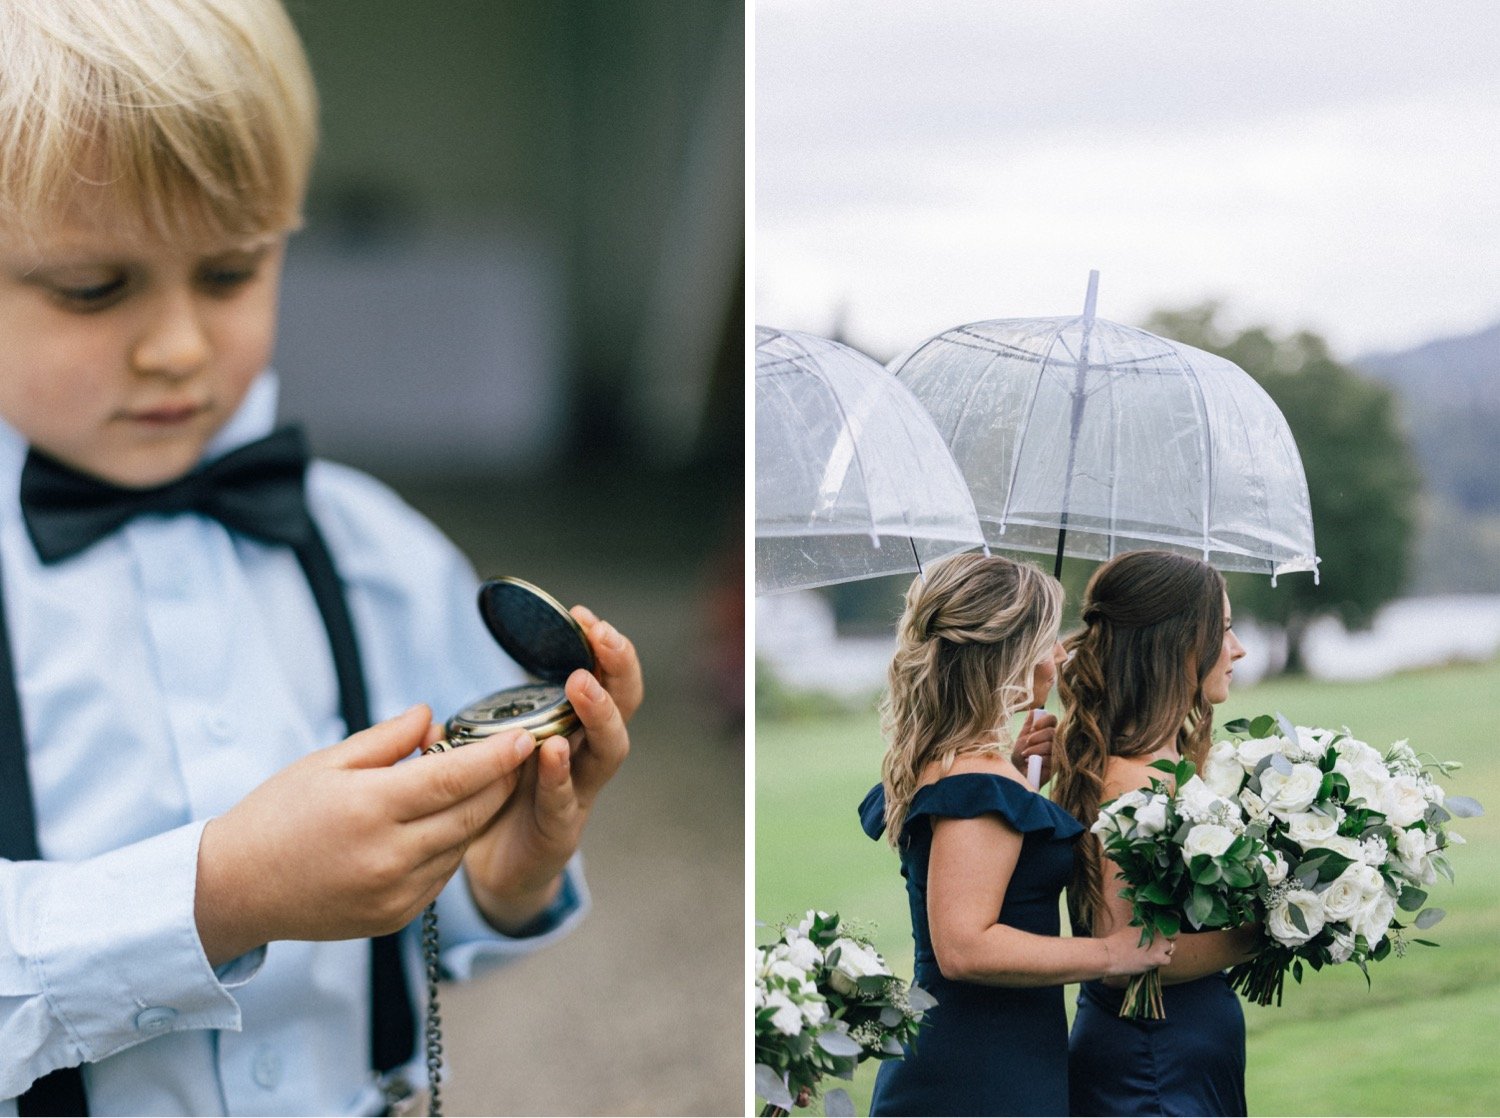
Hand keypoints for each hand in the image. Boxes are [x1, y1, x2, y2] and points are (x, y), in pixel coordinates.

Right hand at [194, 706, 536, 965]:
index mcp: (369, 808)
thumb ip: (387, 740)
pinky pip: (442, 874)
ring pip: (461, 844)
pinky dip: (452, 844)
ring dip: (478, 812)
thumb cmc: (277, 815)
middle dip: (500, 782)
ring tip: (477, 782)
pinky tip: (444, 822)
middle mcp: (388, 856)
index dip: (496, 757)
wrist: (236, 889)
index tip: (526, 736)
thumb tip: (434, 718)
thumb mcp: (326, 763)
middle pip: (470, 813)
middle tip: (514, 753)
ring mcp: (395, 893)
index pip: (454, 778)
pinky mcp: (396, 918)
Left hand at [461, 606, 639, 932]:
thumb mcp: (484, 754)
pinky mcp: (561, 831)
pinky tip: (551, 752)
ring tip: (581, 686)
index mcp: (571, 729)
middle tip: (603, 637)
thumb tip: (427, 713)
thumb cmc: (493, 802)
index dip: (600, 648)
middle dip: (617, 668)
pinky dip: (559, 776)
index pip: (601, 679)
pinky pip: (565, 802)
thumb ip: (470, 731)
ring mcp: (580, 793)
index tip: (585, 616)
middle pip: (622, 706)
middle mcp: (584, 756)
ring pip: (608, 750)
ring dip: (598, 714)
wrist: (492, 870)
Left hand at [1010, 710, 1057, 785]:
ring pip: (1050, 745)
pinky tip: (1031, 762)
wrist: (1018, 774)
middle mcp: (1054, 741)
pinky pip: (1051, 758)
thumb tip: (1032, 711)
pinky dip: (1038, 759)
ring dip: (1035, 749)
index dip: (1045, 720)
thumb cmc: (1020, 757)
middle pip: (1052, 732)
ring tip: (1025, 754)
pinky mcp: (1056, 765)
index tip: (1034, 726)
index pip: (1053, 719)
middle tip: (1027, 742)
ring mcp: (1057, 753)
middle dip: (1037, 736)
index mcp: (1046, 732)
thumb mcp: (1021, 739)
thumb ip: (1028, 727)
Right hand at [1102, 925, 1175, 977]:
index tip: (1169, 928)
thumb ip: (1146, 923)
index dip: (1172, 924)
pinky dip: (1161, 961)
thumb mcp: (1132, 925)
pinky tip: (1150, 959)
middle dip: (1169, 938)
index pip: (1172, 917)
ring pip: (1171, 948)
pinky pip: (1167, 960)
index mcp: (1150, 920)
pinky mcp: (1157, 958)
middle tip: (1159, 943)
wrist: (1110, 954)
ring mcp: (1158, 944)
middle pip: (1174, 934)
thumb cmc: (1118, 941)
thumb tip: (1156, 923)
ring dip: (1164, 951)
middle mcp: (1156, 930)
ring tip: (1151, 952)